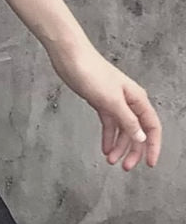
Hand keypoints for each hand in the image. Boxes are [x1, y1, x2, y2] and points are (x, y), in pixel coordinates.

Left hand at [47, 42, 161, 170]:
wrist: (70, 57)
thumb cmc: (91, 72)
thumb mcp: (111, 100)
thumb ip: (127, 120)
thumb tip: (141, 138)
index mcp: (137, 99)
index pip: (151, 127)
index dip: (153, 146)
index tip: (150, 164)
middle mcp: (128, 101)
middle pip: (137, 131)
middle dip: (133, 150)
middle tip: (125, 167)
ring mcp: (114, 102)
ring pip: (122, 129)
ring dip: (118, 146)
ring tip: (111, 161)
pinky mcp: (100, 101)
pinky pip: (108, 123)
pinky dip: (108, 136)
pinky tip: (105, 149)